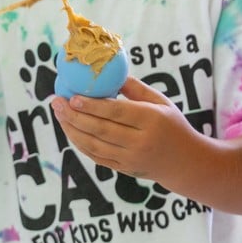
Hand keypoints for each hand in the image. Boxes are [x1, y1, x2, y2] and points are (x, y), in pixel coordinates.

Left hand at [52, 76, 198, 180]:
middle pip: (101, 129)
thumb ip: (136, 89)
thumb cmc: (172, 125)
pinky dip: (80, 144)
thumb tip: (111, 73)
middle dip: (75, 115)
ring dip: (72, 130)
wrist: (184, 161)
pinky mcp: (123, 169)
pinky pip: (96, 156)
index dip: (93, 106)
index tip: (73, 96)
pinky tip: (70, 130)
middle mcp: (140, 142)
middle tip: (56, 102)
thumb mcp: (161, 102)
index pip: (117, 112)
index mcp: (151, 120)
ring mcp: (130, 158)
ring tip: (58, 114)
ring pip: (94, 145)